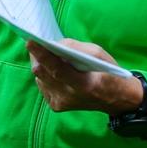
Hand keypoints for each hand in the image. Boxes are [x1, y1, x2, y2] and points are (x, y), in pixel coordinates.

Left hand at [26, 39, 141, 114]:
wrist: (116, 99)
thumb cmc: (108, 72)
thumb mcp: (98, 54)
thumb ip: (74, 47)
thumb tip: (52, 43)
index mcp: (83, 85)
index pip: (56, 69)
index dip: (42, 54)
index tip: (30, 41)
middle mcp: (69, 97)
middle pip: (42, 74)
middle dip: (37, 56)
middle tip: (36, 43)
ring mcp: (61, 103)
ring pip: (40, 78)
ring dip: (41, 65)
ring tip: (47, 55)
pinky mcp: (56, 106)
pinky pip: (43, 85)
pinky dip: (45, 74)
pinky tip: (54, 70)